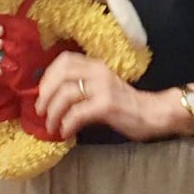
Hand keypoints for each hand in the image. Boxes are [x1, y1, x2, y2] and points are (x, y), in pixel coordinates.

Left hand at [36, 51, 176, 140]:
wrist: (152, 113)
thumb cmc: (126, 104)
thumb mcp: (103, 86)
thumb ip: (84, 84)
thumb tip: (52, 95)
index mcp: (97, 65)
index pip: (65, 60)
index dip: (48, 75)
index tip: (44, 92)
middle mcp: (99, 72)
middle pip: (61, 75)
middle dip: (45, 95)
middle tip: (41, 111)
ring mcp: (103, 88)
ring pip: (65, 94)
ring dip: (53, 113)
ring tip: (52, 126)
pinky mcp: (105, 105)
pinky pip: (76, 113)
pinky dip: (66, 125)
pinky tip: (67, 133)